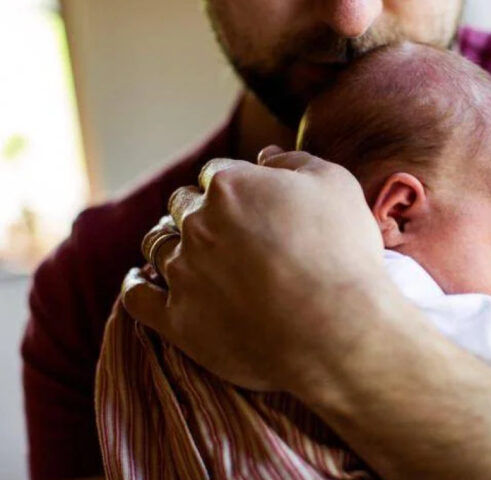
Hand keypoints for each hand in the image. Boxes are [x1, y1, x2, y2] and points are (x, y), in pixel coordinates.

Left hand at [122, 147, 385, 390]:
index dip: (234, 184)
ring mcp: (184, 273)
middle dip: (199, 211)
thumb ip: (294, 162)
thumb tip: (265, 157)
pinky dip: (136, 283)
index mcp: (231, 186)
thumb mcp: (336, 185)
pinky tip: (141, 279)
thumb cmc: (344, 255)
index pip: (216, 173)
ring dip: (169, 242)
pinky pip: (137, 296)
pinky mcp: (178, 320)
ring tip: (186, 252)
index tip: (250, 203)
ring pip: (157, 245)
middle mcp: (198, 224)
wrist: (338, 331)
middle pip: (182, 206)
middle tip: (224, 230)